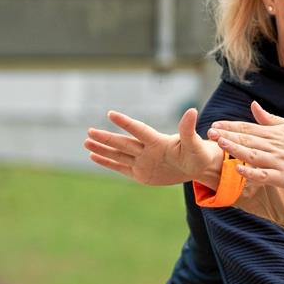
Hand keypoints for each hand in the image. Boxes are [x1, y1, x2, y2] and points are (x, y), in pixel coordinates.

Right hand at [85, 109, 222, 186]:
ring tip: (86, 141)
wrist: (195, 167)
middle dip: (107, 138)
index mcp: (158, 141)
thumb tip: (192, 110)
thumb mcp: (193, 144)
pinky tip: (93, 155)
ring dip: (103, 148)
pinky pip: (121, 167)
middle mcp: (146, 149)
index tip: (111, 114)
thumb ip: (188, 129)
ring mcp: (142, 161)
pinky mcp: (140, 173)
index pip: (139, 130)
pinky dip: (107, 162)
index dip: (126, 123)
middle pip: (123, 143)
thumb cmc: (196, 153)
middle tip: (89, 131)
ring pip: (118, 154)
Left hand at [208, 102, 283, 188]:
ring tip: (219, 144)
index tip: (214, 124)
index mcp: (276, 133)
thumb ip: (270, 119)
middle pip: (248, 139)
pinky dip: (251, 172)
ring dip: (235, 149)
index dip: (230, 126)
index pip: (249, 127)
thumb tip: (253, 105)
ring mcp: (281, 161)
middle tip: (209, 132)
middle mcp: (276, 145)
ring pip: (253, 154)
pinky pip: (265, 175)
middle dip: (227, 135)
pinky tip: (239, 169)